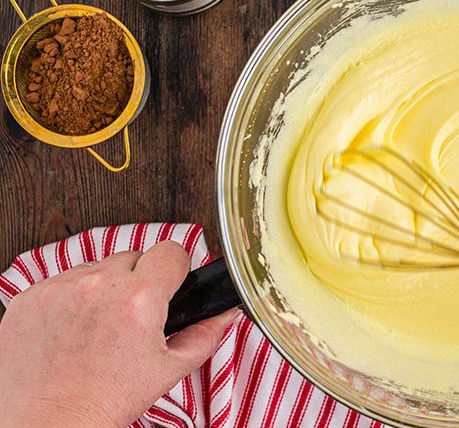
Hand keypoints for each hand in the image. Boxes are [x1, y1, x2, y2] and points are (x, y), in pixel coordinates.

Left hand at [0, 241, 235, 427]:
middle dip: (138, 282)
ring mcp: (60, 289)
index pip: (170, 251)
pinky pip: (61, 282)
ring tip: (100, 328)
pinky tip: (73, 330)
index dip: (175, 269)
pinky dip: (70, 299)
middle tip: (133, 318)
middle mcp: (98, 286)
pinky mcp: (31, 297)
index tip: (169, 285)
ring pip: (95, 269)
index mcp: (139, 299)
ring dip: (103, 289)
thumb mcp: (169, 369)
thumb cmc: (107, 400)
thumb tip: (224, 313)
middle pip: (132, 257)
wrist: (52, 422)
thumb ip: (205, 334)